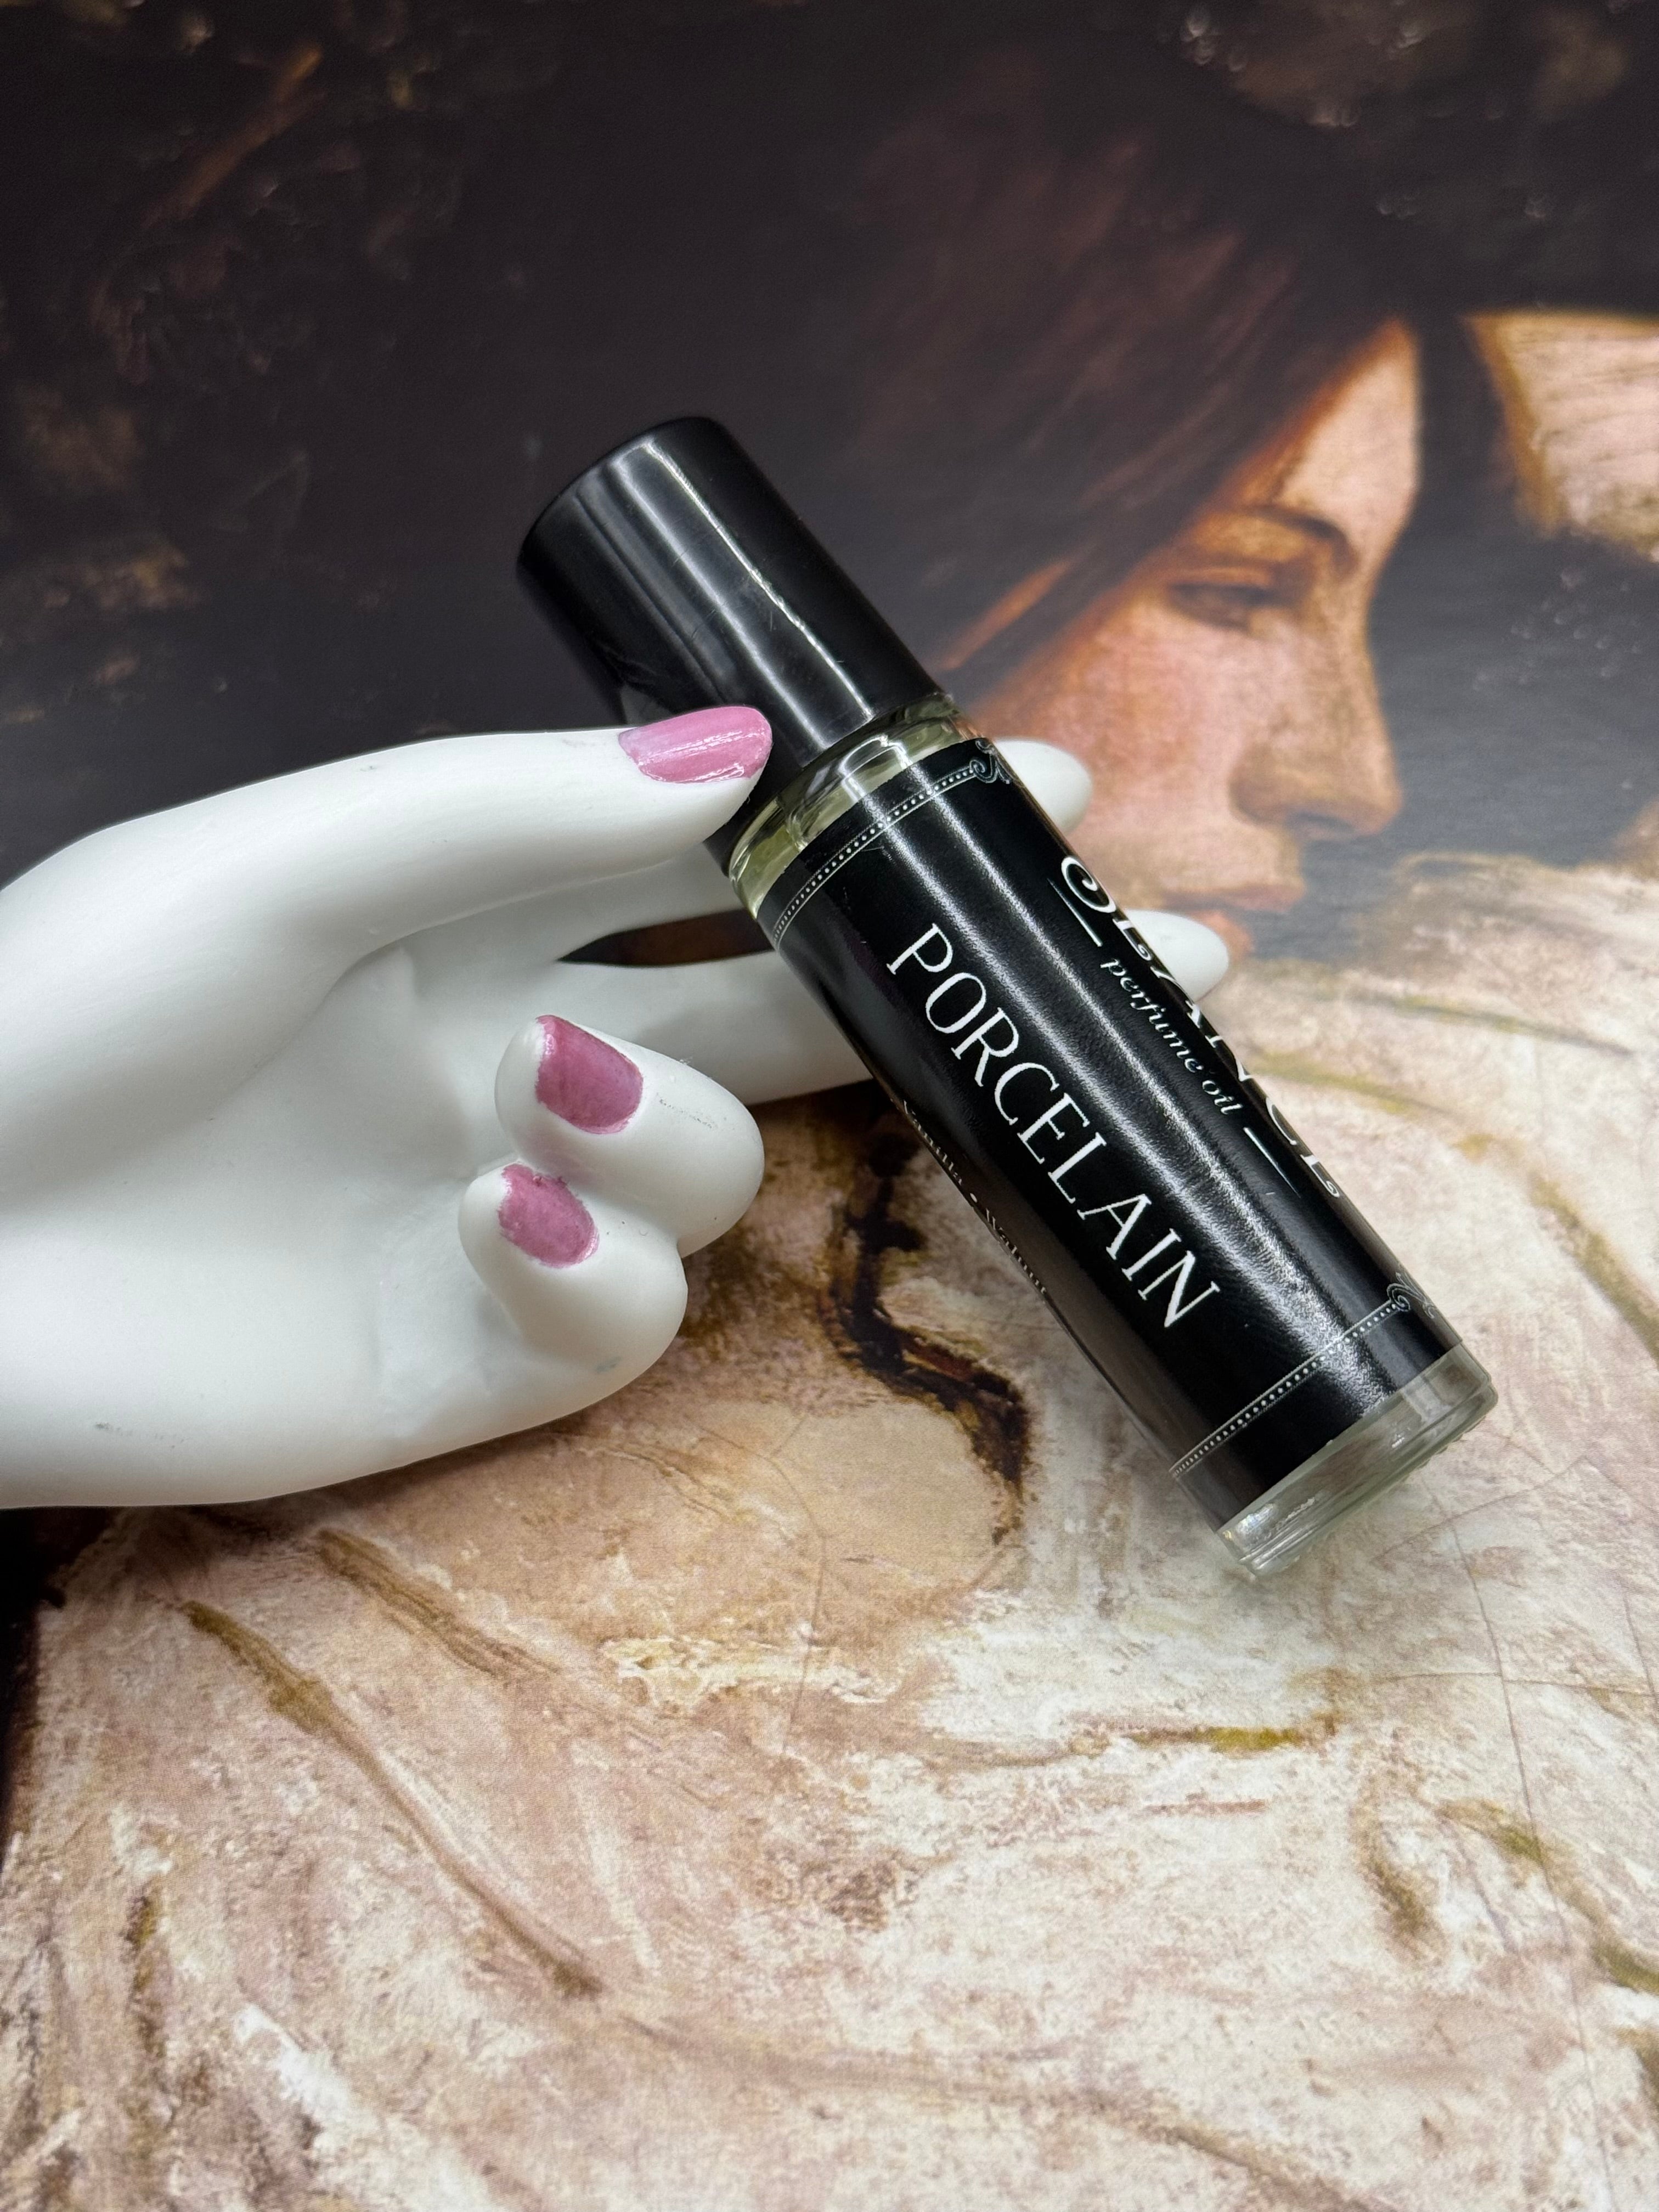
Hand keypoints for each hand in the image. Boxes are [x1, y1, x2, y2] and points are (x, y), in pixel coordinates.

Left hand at [0, 715, 1224, 1506]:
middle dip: (961, 998)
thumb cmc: (66, 1017)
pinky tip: (492, 1223)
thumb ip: (522, 813)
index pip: (733, 862)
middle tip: (1148, 975)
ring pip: (718, 1170)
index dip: (885, 837)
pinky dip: (590, 1267)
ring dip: (670, 1130)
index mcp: (482, 911)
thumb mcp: (295, 864)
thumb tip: (751, 753)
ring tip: (537, 1108)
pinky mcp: (485, 1352)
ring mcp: (520, 1204)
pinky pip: (628, 1317)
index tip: (1042, 804)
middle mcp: (525, 1050)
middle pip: (799, 1020)